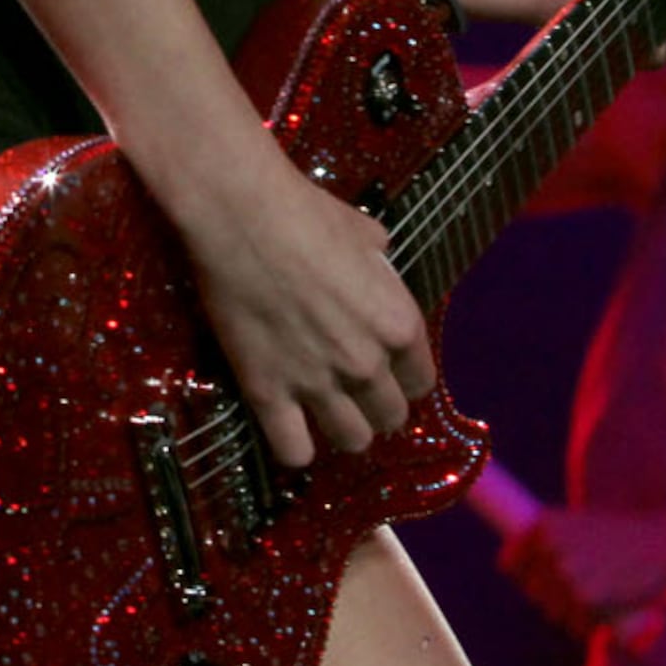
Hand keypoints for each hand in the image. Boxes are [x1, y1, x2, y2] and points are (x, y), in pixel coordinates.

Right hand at [156, 140, 435, 470]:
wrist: (244, 216)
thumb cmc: (307, 213)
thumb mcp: (366, 234)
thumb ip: (380, 264)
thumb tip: (378, 261)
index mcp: (398, 325)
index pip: (421, 381)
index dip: (403, 379)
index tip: (387, 374)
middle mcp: (367, 364)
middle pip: (389, 417)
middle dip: (376, 408)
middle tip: (353, 394)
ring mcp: (318, 383)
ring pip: (351, 440)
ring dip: (342, 430)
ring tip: (324, 414)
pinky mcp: (269, 393)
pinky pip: (294, 452)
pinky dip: (294, 447)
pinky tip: (288, 428)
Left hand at [500, 504, 665, 638]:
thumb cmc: (625, 535)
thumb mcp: (582, 524)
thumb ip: (551, 541)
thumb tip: (511, 564)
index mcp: (545, 523)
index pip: (510, 562)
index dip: (521, 574)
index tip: (536, 579)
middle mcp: (550, 546)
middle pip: (533, 591)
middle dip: (553, 597)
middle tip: (581, 590)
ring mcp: (566, 573)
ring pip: (552, 611)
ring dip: (570, 614)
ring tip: (597, 600)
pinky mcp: (585, 598)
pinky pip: (575, 625)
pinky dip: (588, 627)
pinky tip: (605, 614)